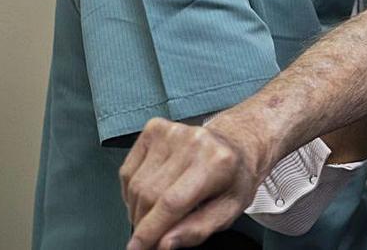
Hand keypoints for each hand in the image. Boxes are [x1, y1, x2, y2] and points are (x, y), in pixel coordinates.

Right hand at [120, 117, 265, 249]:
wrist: (237, 143)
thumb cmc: (234, 178)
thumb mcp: (229, 210)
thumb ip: (198, 230)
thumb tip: (164, 244)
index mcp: (217, 162)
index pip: (171, 203)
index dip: (149, 231)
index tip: (137, 249)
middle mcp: (193, 142)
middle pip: (150, 195)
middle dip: (144, 224)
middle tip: (151, 236)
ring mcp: (171, 132)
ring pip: (135, 185)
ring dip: (138, 209)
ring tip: (156, 213)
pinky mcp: (154, 129)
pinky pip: (128, 171)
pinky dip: (132, 191)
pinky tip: (149, 194)